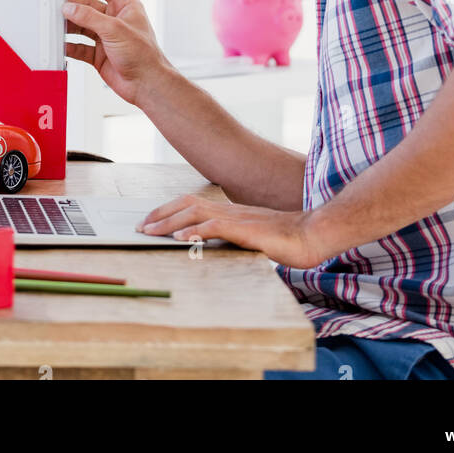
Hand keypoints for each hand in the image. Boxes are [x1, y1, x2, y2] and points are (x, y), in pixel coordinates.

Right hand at [64, 0, 168, 106]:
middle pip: (87, 6)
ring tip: (55, 26)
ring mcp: (106, 37)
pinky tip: (61, 45)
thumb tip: (70, 7)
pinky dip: (69, 46)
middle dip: (72, 7)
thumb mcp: (115, 30)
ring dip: (68, 27)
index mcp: (124, 5)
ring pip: (81, 26)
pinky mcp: (99, 54)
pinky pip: (79, 46)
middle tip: (56, 7)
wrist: (146, 84)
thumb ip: (90, 18)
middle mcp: (114, 19)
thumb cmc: (144, 55)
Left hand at [138, 193, 326, 267]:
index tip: (151, 221)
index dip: (170, 211)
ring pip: (195, 213)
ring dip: (169, 222)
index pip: (193, 204)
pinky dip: (194, 231)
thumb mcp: (253, 240)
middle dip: (161, 214)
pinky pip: (215, 227)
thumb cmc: (288, 240)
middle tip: (140, 226)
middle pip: (188, 203)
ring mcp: (238, 217)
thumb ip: (234, 240)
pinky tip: (180, 238)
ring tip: (150, 231)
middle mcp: (231, 209)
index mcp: (231, 211)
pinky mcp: (246, 230)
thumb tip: (215, 249)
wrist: (313, 234)